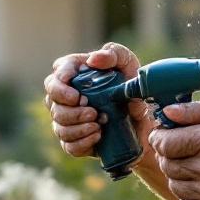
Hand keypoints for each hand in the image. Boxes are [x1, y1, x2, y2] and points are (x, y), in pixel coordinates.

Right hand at [43, 43, 155, 164]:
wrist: (147, 120)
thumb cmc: (132, 86)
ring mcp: (69, 119)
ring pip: (59, 126)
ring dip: (78, 127)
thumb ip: (114, 54)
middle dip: (70, 110)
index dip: (60, 84)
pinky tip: (97, 135)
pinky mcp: (76, 140)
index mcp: (76, 73)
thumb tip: (92, 59)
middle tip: (92, 111)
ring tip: (100, 123)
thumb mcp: (129, 65)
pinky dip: (82, 142)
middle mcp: (67, 96)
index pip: (57, 73)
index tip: (75, 94)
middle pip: (52, 102)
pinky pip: (69, 146)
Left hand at [149, 100, 199, 199]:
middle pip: (166, 163)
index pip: (165, 144)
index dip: (158, 137)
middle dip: (167, 153)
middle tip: (179, 146)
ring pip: (173, 183)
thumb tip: (166, 113)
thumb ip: (195, 110)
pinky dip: (187, 192)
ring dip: (177, 172)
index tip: (162, 134)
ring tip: (194, 162)